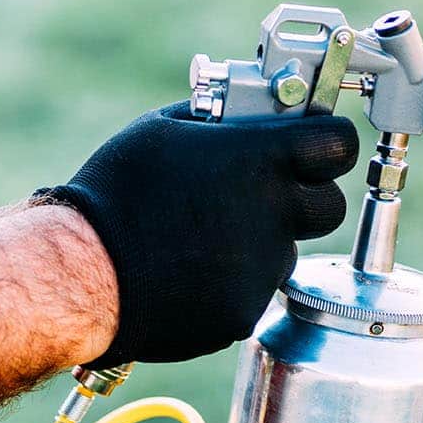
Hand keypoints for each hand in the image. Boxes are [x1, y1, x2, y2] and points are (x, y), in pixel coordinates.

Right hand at [37, 101, 359, 364]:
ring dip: (263, 242)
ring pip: (288, 251)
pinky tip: (189, 271)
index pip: (340, 143)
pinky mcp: (245, 312)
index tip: (314, 145)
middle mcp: (274, 213)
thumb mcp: (163, 129)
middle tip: (269, 193)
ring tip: (205, 237)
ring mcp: (263, 268)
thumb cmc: (115, 193)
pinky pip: (254, 290)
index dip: (329, 142)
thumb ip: (221, 120)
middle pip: (332, 205)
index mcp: (260, 158)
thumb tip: (251, 110)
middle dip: (308, 197)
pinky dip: (231, 282)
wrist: (82, 273)